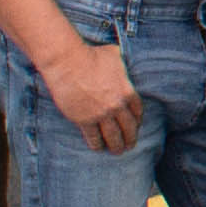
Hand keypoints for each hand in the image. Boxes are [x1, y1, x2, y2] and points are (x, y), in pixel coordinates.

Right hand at [41, 35, 146, 151]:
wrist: (68, 62)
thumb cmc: (91, 55)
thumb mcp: (115, 56)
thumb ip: (122, 65)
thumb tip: (123, 61)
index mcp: (127, 91)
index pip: (138, 112)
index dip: (137, 121)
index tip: (136, 126)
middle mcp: (117, 106)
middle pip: (128, 128)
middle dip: (130, 139)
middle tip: (130, 146)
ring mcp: (101, 114)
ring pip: (113, 136)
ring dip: (116, 146)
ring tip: (117, 151)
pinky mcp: (84, 120)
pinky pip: (93, 137)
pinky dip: (97, 144)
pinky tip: (98, 148)